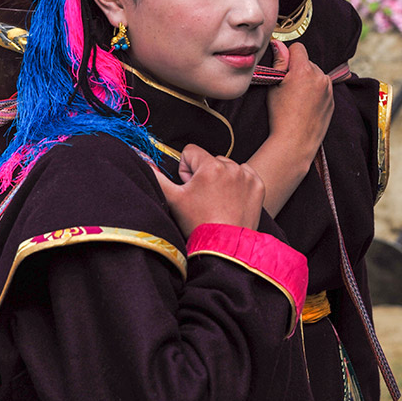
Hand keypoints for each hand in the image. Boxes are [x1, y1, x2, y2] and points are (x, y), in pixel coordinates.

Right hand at [151, 145, 265, 237]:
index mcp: (210, 166)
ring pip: (227, 167)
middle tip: (202, 199)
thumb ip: (156, 176)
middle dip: (203, 174)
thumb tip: (143, 161)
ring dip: (221, 179)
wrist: (224, 248)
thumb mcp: (172, 199)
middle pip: (209, 160)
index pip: (190, 152)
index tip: (190, 188)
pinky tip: (231, 202)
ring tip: (217, 202)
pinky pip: (244, 175)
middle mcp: (231, 167)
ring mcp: (247, 177)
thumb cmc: (198, 225)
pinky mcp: (258, 186)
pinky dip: (237, 185)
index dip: (186, 171)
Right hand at [248, 42, 334, 214]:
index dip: (288, 56)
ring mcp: (328, 89)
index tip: (283, 69)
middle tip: (288, 87)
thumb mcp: (274, 86)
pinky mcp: (332, 100)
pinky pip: (322, 88)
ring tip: (297, 99)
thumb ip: (279, 62)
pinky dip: (315, 92)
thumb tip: (278, 44)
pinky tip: (305, 106)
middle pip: (307, 62)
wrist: (295, 142)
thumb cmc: (280, 115)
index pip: (298, 48)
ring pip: (316, 75)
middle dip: (298, 69)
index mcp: (304, 70)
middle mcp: (320, 77)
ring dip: (308, 80)